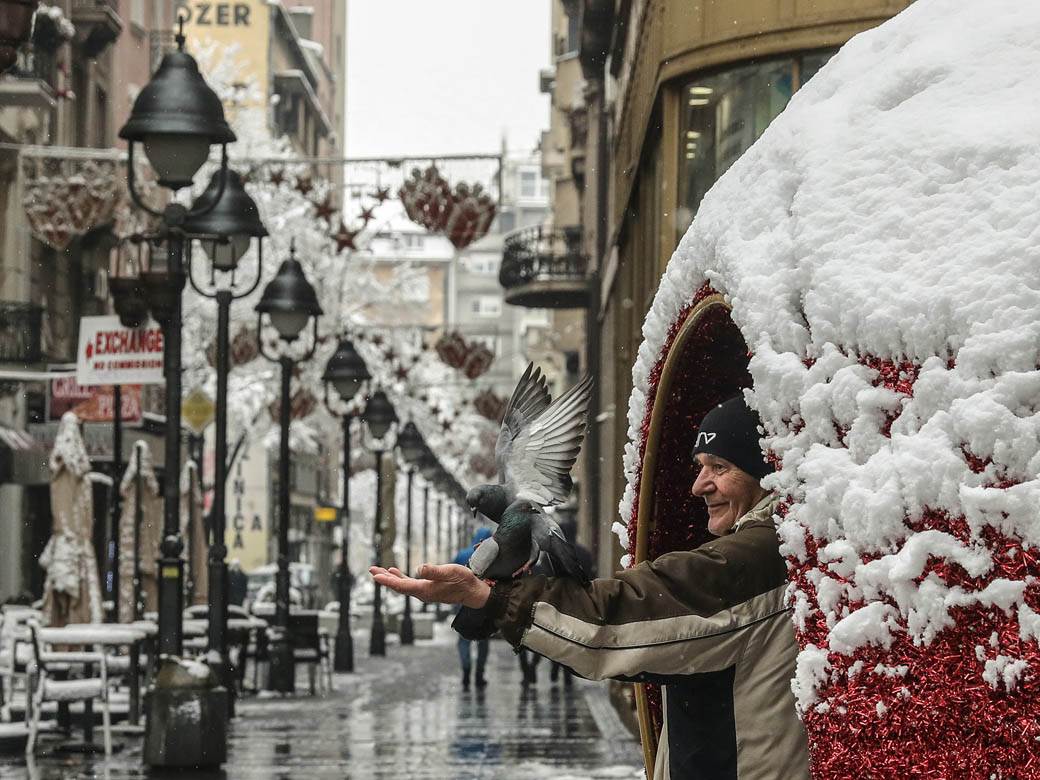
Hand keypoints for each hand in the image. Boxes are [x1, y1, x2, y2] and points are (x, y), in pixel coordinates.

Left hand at [369, 563, 490, 608]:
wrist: (472, 592)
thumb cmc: (463, 581)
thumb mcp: (451, 572)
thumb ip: (435, 571)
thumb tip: (419, 568)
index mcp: (425, 590)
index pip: (402, 586)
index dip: (388, 580)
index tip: (375, 575)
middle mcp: (422, 593)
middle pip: (398, 586)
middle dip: (384, 578)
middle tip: (371, 570)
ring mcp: (424, 592)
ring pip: (402, 585)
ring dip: (390, 578)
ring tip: (378, 570)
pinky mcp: (427, 589)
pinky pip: (409, 584)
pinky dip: (400, 578)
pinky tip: (395, 572)